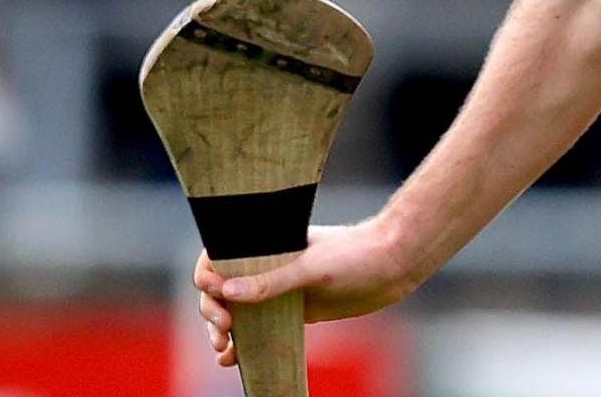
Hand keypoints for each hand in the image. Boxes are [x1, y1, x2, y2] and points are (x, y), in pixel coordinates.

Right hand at [191, 221, 419, 368]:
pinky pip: (260, 329)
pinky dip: (243, 343)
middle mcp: (268, 264)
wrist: (392, 266)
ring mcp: (279, 289)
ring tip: (222, 349)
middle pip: (222, 288)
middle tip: (223, 328)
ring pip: (236, 311)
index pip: (220, 254)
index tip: (214, 293)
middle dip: (212, 309)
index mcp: (268, 242)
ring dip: (222, 330)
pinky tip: (232, 358)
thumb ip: (272, 281)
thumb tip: (226, 291)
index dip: (208, 274)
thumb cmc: (355, 254)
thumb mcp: (312, 267)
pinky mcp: (293, 311)